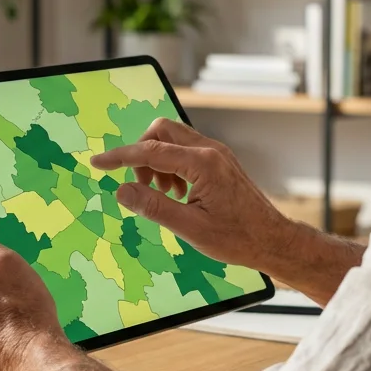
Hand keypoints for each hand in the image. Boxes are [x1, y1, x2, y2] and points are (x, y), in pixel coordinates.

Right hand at [88, 118, 310, 271]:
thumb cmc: (237, 238)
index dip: (120, 157)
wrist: (273, 240)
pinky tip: (178, 194)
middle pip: (161, 130)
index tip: (97, 164)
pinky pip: (186, 150)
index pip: (150, 151)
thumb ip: (154, 206)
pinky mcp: (220, 160)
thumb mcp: (190, 228)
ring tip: (163, 196)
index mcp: (203, 164)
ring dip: (157, 162)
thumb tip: (121, 191)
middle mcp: (211, 150)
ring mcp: (217, 153)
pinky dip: (172, 166)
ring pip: (173, 138)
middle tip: (141, 187)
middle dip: (142, 154)